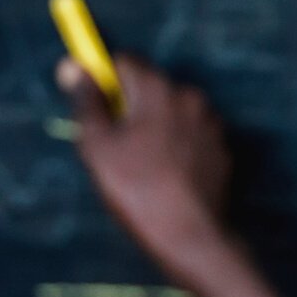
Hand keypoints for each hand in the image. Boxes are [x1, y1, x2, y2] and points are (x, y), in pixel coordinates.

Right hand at [55, 53, 241, 289]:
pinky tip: (165, 177)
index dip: (103, 80)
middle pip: (148, 87)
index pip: (124, 61)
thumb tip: (74, 66)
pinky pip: (189, 135)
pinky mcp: (221, 147)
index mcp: (158, 88)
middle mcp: (189, 96)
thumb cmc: (137, 189)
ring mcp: (210, 122)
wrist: (190, 235)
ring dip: (152, 128)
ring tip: (140, 168)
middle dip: (128, 108)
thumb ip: (87, 101)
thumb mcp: (97, 145)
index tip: (93, 106)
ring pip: (169, 113)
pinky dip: (175, 147)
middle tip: (113, 147)